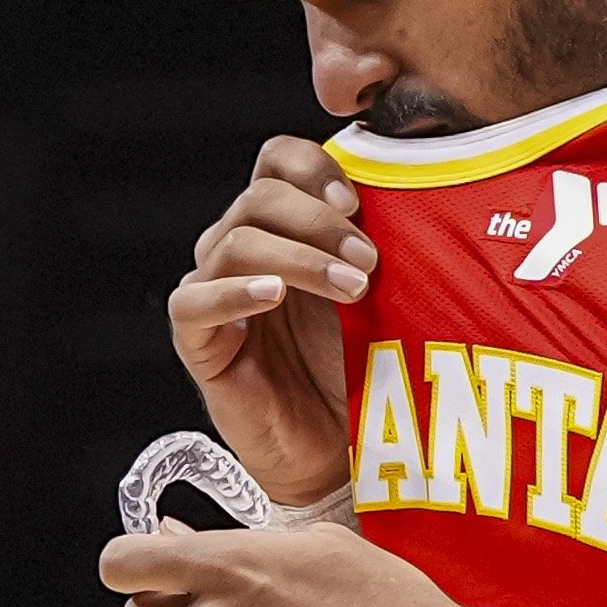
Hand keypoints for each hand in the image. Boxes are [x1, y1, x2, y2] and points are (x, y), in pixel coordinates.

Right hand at [168, 138, 374, 508]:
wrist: (335, 445)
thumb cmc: (352, 366)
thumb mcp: (374, 292)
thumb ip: (373, 242)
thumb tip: (413, 196)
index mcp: (282, 224)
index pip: (276, 161)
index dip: (312, 168)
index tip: (357, 200)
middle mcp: (240, 248)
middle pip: (259, 196)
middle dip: (320, 221)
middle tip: (369, 260)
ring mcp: (214, 291)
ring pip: (236, 242)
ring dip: (299, 257)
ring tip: (351, 288)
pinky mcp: (197, 340)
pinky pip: (194, 302)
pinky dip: (235, 292)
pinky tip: (274, 297)